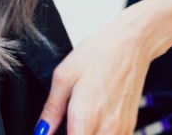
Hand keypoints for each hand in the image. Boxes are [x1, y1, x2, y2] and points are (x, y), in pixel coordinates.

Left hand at [35, 6, 156, 134]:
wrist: (129, 46)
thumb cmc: (97, 55)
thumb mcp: (63, 77)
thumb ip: (51, 109)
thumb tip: (41, 130)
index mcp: (86, 117)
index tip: (52, 131)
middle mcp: (107, 129)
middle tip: (65, 124)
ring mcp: (121, 130)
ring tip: (77, 122)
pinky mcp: (130, 126)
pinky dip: (100, 134)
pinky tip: (93, 122)